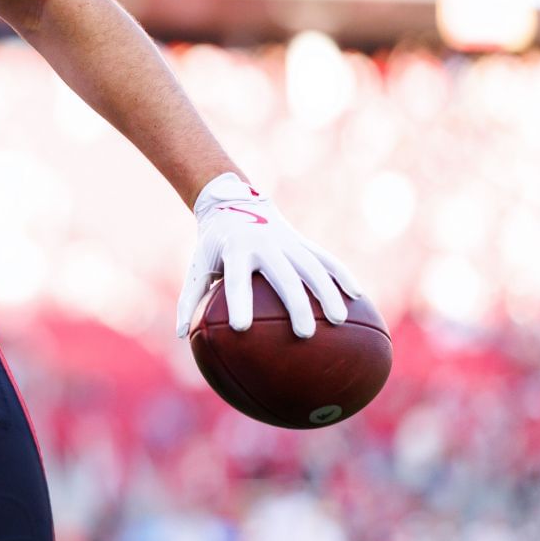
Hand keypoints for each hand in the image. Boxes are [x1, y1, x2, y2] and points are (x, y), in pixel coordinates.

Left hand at [176, 173, 362, 338]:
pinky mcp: (304, 243)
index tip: (241, 328)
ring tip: (339, 321)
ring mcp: (289, 243)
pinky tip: (357, 296)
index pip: (237, 279)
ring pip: (313, 268)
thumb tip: (182, 336)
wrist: (235, 204)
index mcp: (236, 251)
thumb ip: (190, 299)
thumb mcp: (198, 265)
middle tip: (304, 335)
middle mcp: (265, 245)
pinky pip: (327, 260)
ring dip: (328, 293)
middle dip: (295, 305)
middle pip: (284, 277)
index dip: (239, 302)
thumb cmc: (214, 245)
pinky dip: (341, 275)